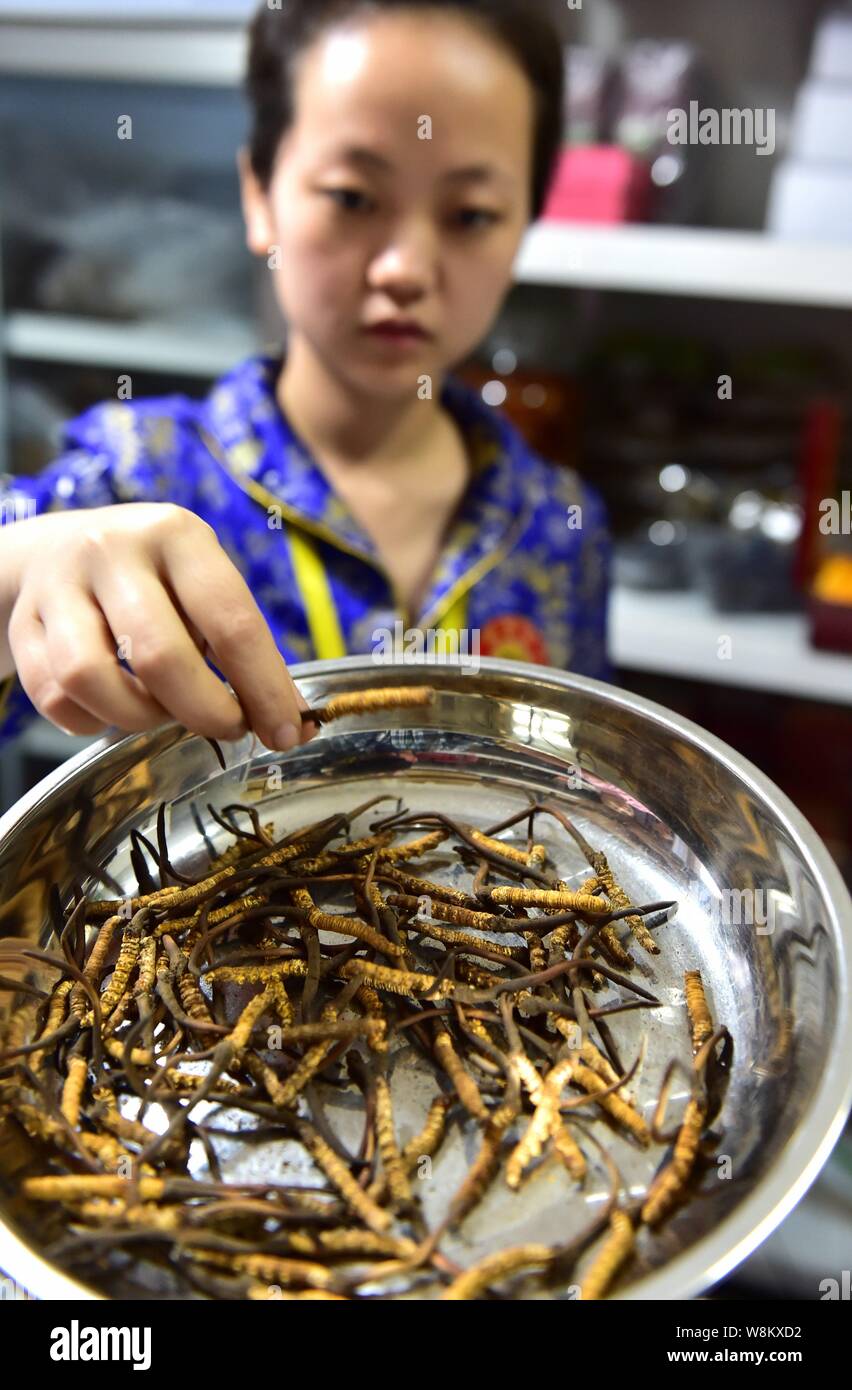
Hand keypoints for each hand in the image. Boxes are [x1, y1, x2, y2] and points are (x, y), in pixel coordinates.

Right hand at [6, 503, 313, 750]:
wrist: (54, 551)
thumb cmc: (154, 580)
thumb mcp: (202, 588)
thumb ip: (244, 649)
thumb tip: (291, 722)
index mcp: (176, 535)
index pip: (231, 621)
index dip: (263, 688)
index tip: (286, 732)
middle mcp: (113, 550)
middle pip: (160, 657)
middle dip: (205, 711)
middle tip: (226, 727)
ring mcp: (58, 585)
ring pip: (92, 679)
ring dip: (138, 717)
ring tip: (162, 712)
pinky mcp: (22, 621)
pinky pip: (54, 696)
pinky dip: (91, 721)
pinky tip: (113, 709)